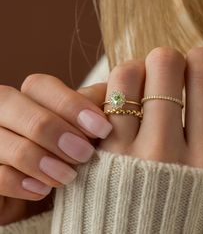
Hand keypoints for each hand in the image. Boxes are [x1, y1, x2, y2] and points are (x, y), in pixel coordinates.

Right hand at [0, 75, 110, 224]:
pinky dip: (18, 182)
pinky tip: (43, 191)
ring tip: (69, 176)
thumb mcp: (87, 132)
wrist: (51, 194)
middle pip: (9, 101)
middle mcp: (5, 114)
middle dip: (50, 128)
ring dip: (38, 157)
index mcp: (30, 100)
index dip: (70, 104)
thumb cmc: (72, 156)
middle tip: (84, 153)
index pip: (40, 85)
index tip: (102, 128)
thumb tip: (115, 94)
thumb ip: (95, 109)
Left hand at [99, 47, 202, 168]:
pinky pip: (101, 99)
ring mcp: (126, 152)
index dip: (198, 60)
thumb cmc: (181, 207)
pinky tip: (119, 101)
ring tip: (138, 84)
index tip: (192, 63)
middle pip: (164, 65)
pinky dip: (111, 91)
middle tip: (162, 71)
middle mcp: (166, 150)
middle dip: (164, 60)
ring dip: (135, 70)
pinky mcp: (97, 154)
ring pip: (126, 75)